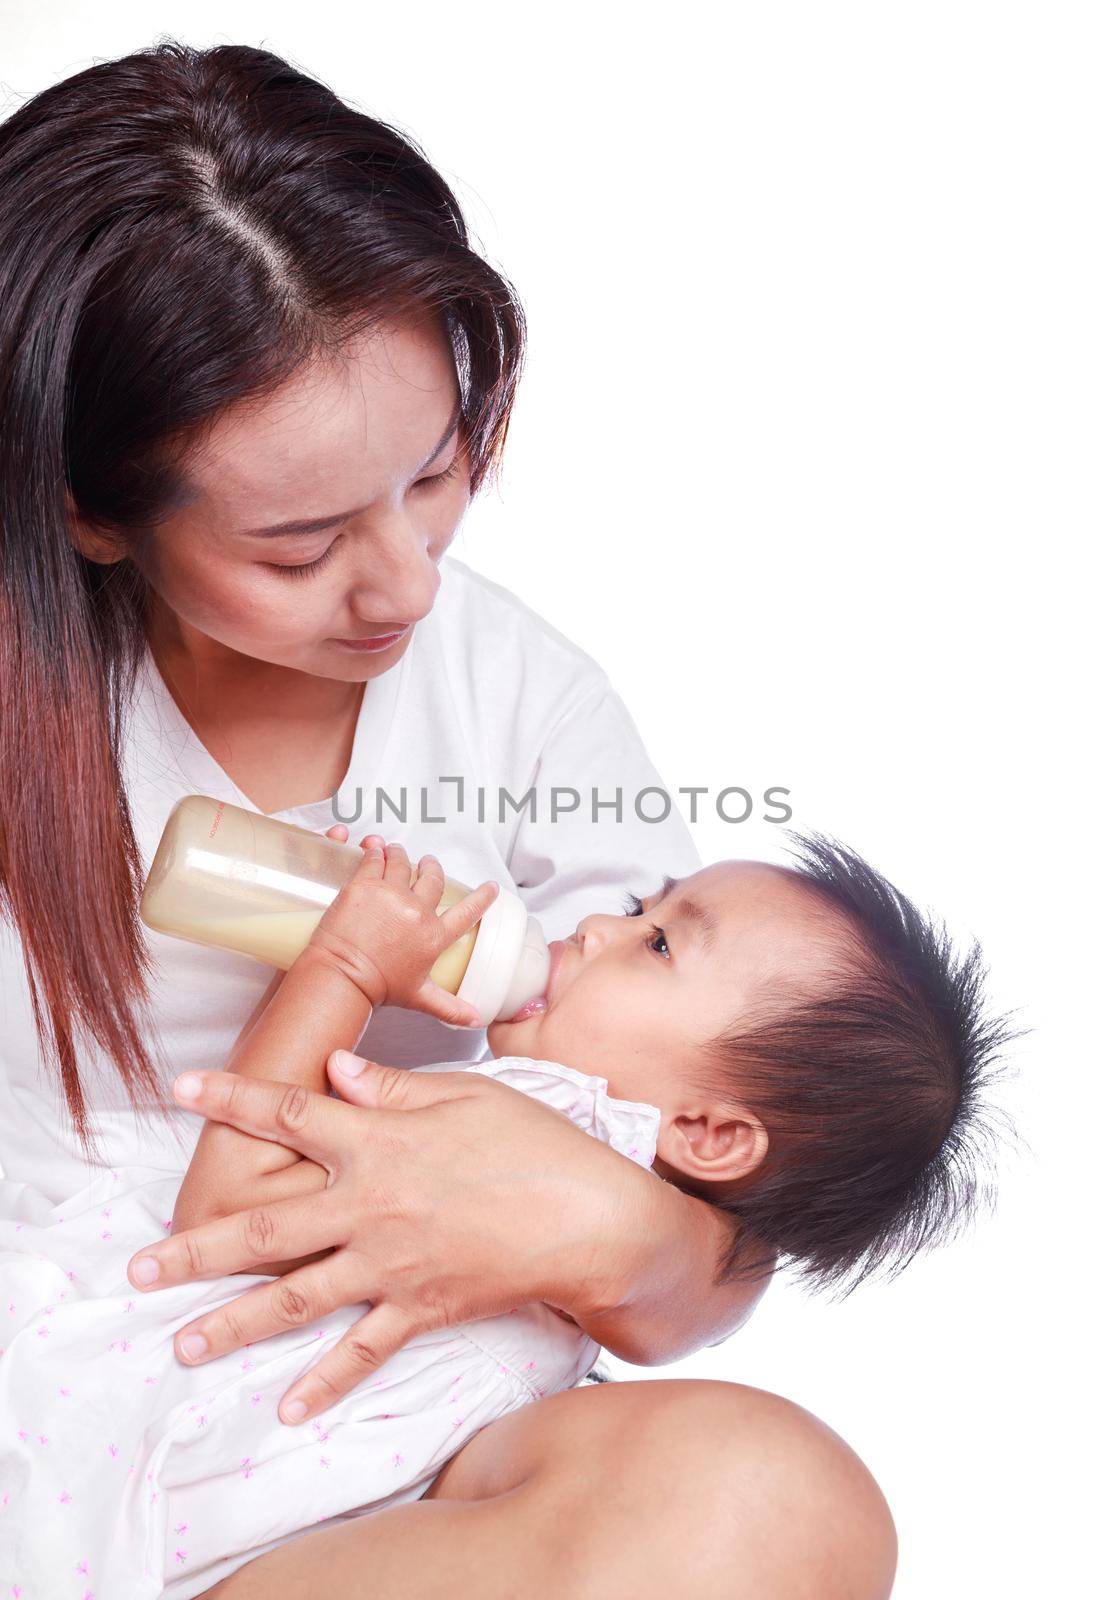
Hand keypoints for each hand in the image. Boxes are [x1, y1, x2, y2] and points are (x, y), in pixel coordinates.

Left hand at [126, 1056, 657, 1424]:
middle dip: (196, 1247)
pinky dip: (325, 1381)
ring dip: (233, 1322)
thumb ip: (396, 1087)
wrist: (591, 1219)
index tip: (180, 1091)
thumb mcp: (469, 1095)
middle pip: (265, 1226)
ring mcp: (390, 1263)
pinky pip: (363, 1350)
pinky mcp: (419, 1307)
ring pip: (296, 1296)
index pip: (291, 1115)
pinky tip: (288, 1405)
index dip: (233, 1098)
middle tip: (139, 1266)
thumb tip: (337, 1071)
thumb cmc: (537, 1144)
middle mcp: (370, 1205)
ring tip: (182, 1343)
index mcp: (380, 1141)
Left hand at [305, 834, 498, 1026]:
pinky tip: (375, 847)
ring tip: (397, 851)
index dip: (483, 897)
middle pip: (433, 878)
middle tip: (429, 863)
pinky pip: (374, 859)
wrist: (342, 977)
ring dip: (402, 854)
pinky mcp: (364, 885)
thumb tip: (476, 1020)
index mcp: (434, 936)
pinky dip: (376, 851)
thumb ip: (450, 1008)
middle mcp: (418, 911)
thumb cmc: (379, 988)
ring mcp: (391, 895)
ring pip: (403, 863)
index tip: (491, 887)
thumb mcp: (420, 997)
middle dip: (433, 867)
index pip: (468, 912)